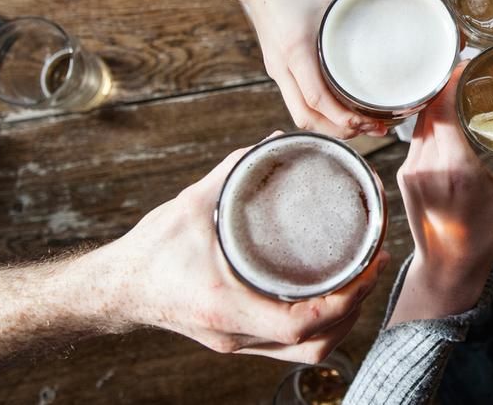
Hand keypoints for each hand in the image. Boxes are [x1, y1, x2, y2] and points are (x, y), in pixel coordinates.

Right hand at [92, 134, 387, 362]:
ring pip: (306, 352)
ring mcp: (238, 342)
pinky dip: (320, 328)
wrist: (118, 286)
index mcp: (225, 306)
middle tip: (373, 266)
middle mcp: (235, 333)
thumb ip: (236, 169)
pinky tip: (333, 298)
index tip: (367, 267)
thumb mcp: (193, 203)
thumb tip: (276, 140)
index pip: (300, 324)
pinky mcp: (238, 340)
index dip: (344, 300)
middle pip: (315, 344)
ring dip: (342, 322)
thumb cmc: (152, 248)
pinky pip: (291, 348)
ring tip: (361, 282)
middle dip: (355, 308)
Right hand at [215, 0, 387, 137]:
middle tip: (376, 129)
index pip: (316, 98)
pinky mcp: (278, 70)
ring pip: (300, 115)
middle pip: (307, 117)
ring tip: (363, 126)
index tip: (368, 121)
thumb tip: (406, 3)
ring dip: (330, 127)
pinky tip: (342, 112)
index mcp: (296, 47)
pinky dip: (320, 115)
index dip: (342, 117)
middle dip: (342, 130)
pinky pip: (297, 103)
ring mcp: (277, 70)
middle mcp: (282, 64)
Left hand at [388, 64, 492, 324]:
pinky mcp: (404, 175)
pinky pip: (416, 137)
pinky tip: (450, 118)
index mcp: (455, 169)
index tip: (470, 63)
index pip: (443, 107)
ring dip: (438, 103)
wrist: (447, 269)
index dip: (453, 79)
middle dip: (447, 85)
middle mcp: (426, 166)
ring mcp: (410, 170)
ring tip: (462, 89)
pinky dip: (432, 122)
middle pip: (429, 108)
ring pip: (420, 121)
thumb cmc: (485, 238)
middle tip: (471, 71)